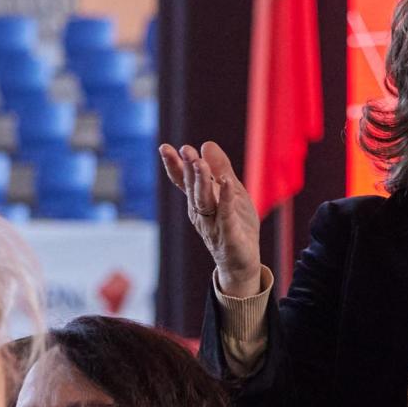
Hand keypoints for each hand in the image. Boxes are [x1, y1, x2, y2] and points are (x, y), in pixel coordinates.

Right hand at [158, 142, 263, 296]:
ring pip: (204, 201)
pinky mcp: (229, 235)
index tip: (165, 148)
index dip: (174, 165)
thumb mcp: (231, 192)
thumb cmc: (235, 225)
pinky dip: (226, 199)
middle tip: (184, 150)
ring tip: (199, 163)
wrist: (242, 262)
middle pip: (193, 189)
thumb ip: (220, 169)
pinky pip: (226, 215)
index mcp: (199, 201)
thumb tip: (205, 144)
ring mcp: (213, 225)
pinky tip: (227, 183)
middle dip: (188, 170)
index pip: (184, 181)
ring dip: (201, 182)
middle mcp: (201, 212)